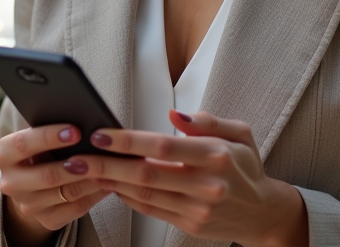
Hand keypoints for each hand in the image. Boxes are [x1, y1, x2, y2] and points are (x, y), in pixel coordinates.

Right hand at [0, 124, 112, 244]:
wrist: (30, 185)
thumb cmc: (38, 151)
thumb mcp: (35, 139)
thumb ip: (48, 131)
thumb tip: (81, 120)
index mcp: (4, 155)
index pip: (24, 144)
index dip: (50, 137)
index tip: (76, 130)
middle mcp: (11, 183)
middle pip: (47, 175)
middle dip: (76, 163)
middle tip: (98, 153)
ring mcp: (28, 205)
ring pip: (67, 193)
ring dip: (92, 179)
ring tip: (111, 165)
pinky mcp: (46, 220)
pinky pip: (77, 208)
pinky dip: (95, 194)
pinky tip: (107, 182)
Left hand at [62, 111, 307, 246]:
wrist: (263, 213)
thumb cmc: (245, 167)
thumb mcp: (239, 133)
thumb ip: (207, 121)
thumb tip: (174, 114)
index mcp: (217, 156)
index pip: (163, 146)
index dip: (128, 141)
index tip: (101, 134)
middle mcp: (206, 185)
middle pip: (146, 174)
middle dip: (106, 165)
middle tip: (76, 157)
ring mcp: (197, 209)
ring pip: (143, 195)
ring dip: (109, 182)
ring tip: (83, 170)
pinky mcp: (189, 226)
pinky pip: (150, 210)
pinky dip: (126, 198)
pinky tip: (109, 185)